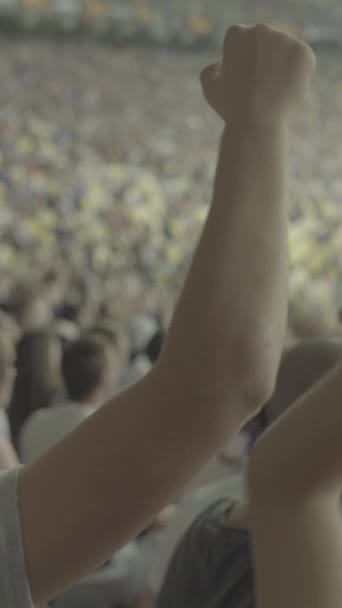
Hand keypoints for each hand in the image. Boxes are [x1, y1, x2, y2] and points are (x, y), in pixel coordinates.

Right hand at [200, 24, 315, 123]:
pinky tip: (285, 91)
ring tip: (272, 92)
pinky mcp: (304, 53)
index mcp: (237, 34)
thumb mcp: (210, 88)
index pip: (243, 45)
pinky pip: (302, 62)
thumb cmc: (232, 108)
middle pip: (265, 45)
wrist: (258, 123)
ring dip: (281, 69)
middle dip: (263, 63)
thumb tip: (221, 64)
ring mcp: (285, 40)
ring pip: (284, 53)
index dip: (242, 67)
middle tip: (258, 90)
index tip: (242, 84)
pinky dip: (297, 76)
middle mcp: (261, 30)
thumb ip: (210, 71)